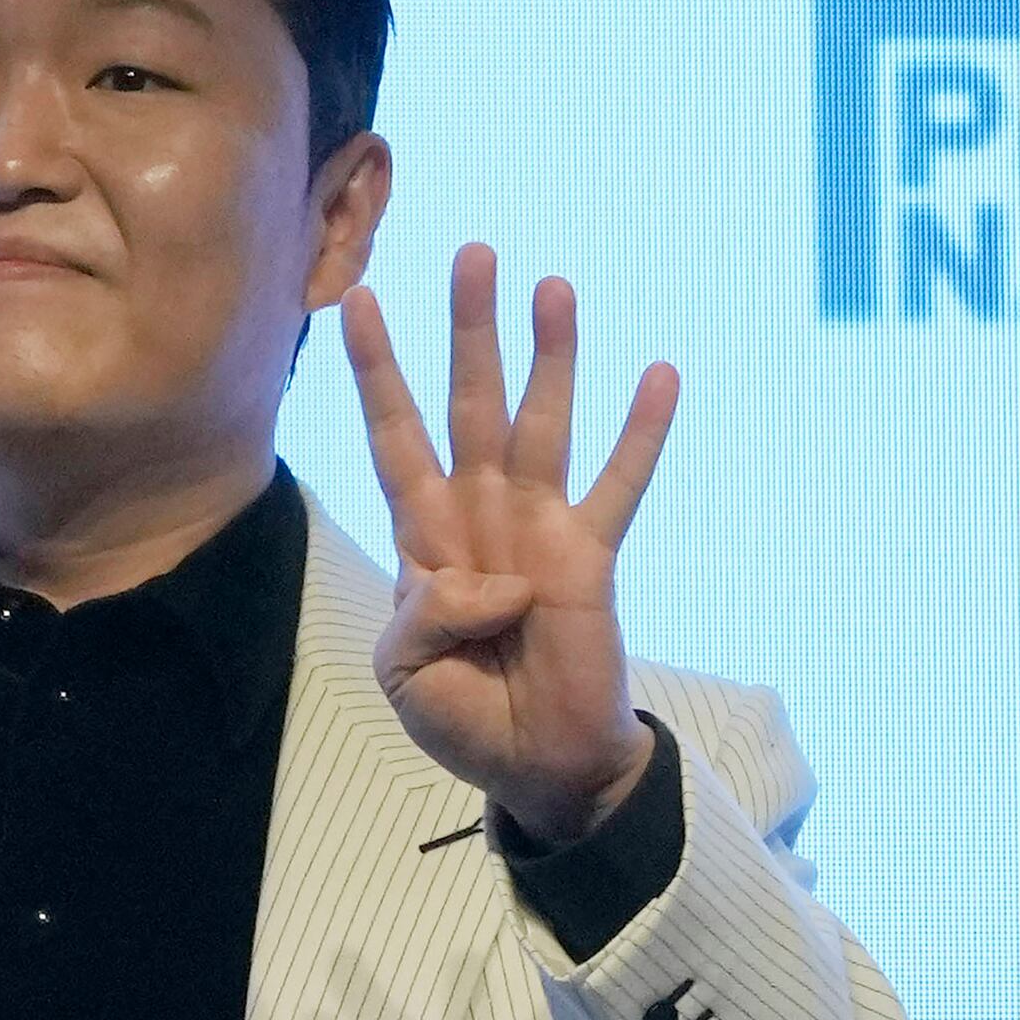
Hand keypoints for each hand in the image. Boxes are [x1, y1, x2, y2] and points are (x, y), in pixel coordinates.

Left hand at [342, 240, 678, 841]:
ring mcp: (541, 531)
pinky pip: (619, 487)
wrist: (539, 766)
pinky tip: (659, 373)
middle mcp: (482, 517)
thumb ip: (422, 618)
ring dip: (550, 356)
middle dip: (469, 332)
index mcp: (424, 540)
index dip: (378, 376)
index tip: (360, 303)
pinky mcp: (592, 559)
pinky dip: (641, 433)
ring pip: (543, 425)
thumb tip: (490, 579)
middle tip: (472, 252)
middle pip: (471, 406)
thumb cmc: (466, 717)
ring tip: (554, 285)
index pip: (396, 441)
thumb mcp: (405, 675)